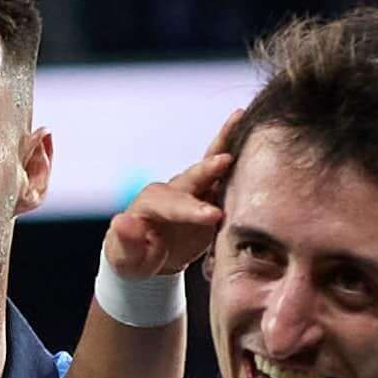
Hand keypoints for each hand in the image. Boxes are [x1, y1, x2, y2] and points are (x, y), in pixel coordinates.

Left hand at [98, 110, 245, 291]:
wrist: (147, 257)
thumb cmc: (132, 258)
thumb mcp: (124, 257)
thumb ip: (125, 241)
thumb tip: (121, 221)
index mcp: (152, 202)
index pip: (173, 204)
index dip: (192, 209)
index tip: (213, 216)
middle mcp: (174, 190)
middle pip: (194, 176)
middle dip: (209, 169)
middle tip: (226, 161)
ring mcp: (194, 191)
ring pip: (212, 165)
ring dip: (227, 144)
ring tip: (241, 119)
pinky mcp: (211, 197)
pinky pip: (227, 177)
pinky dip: (241, 161)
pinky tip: (256, 141)